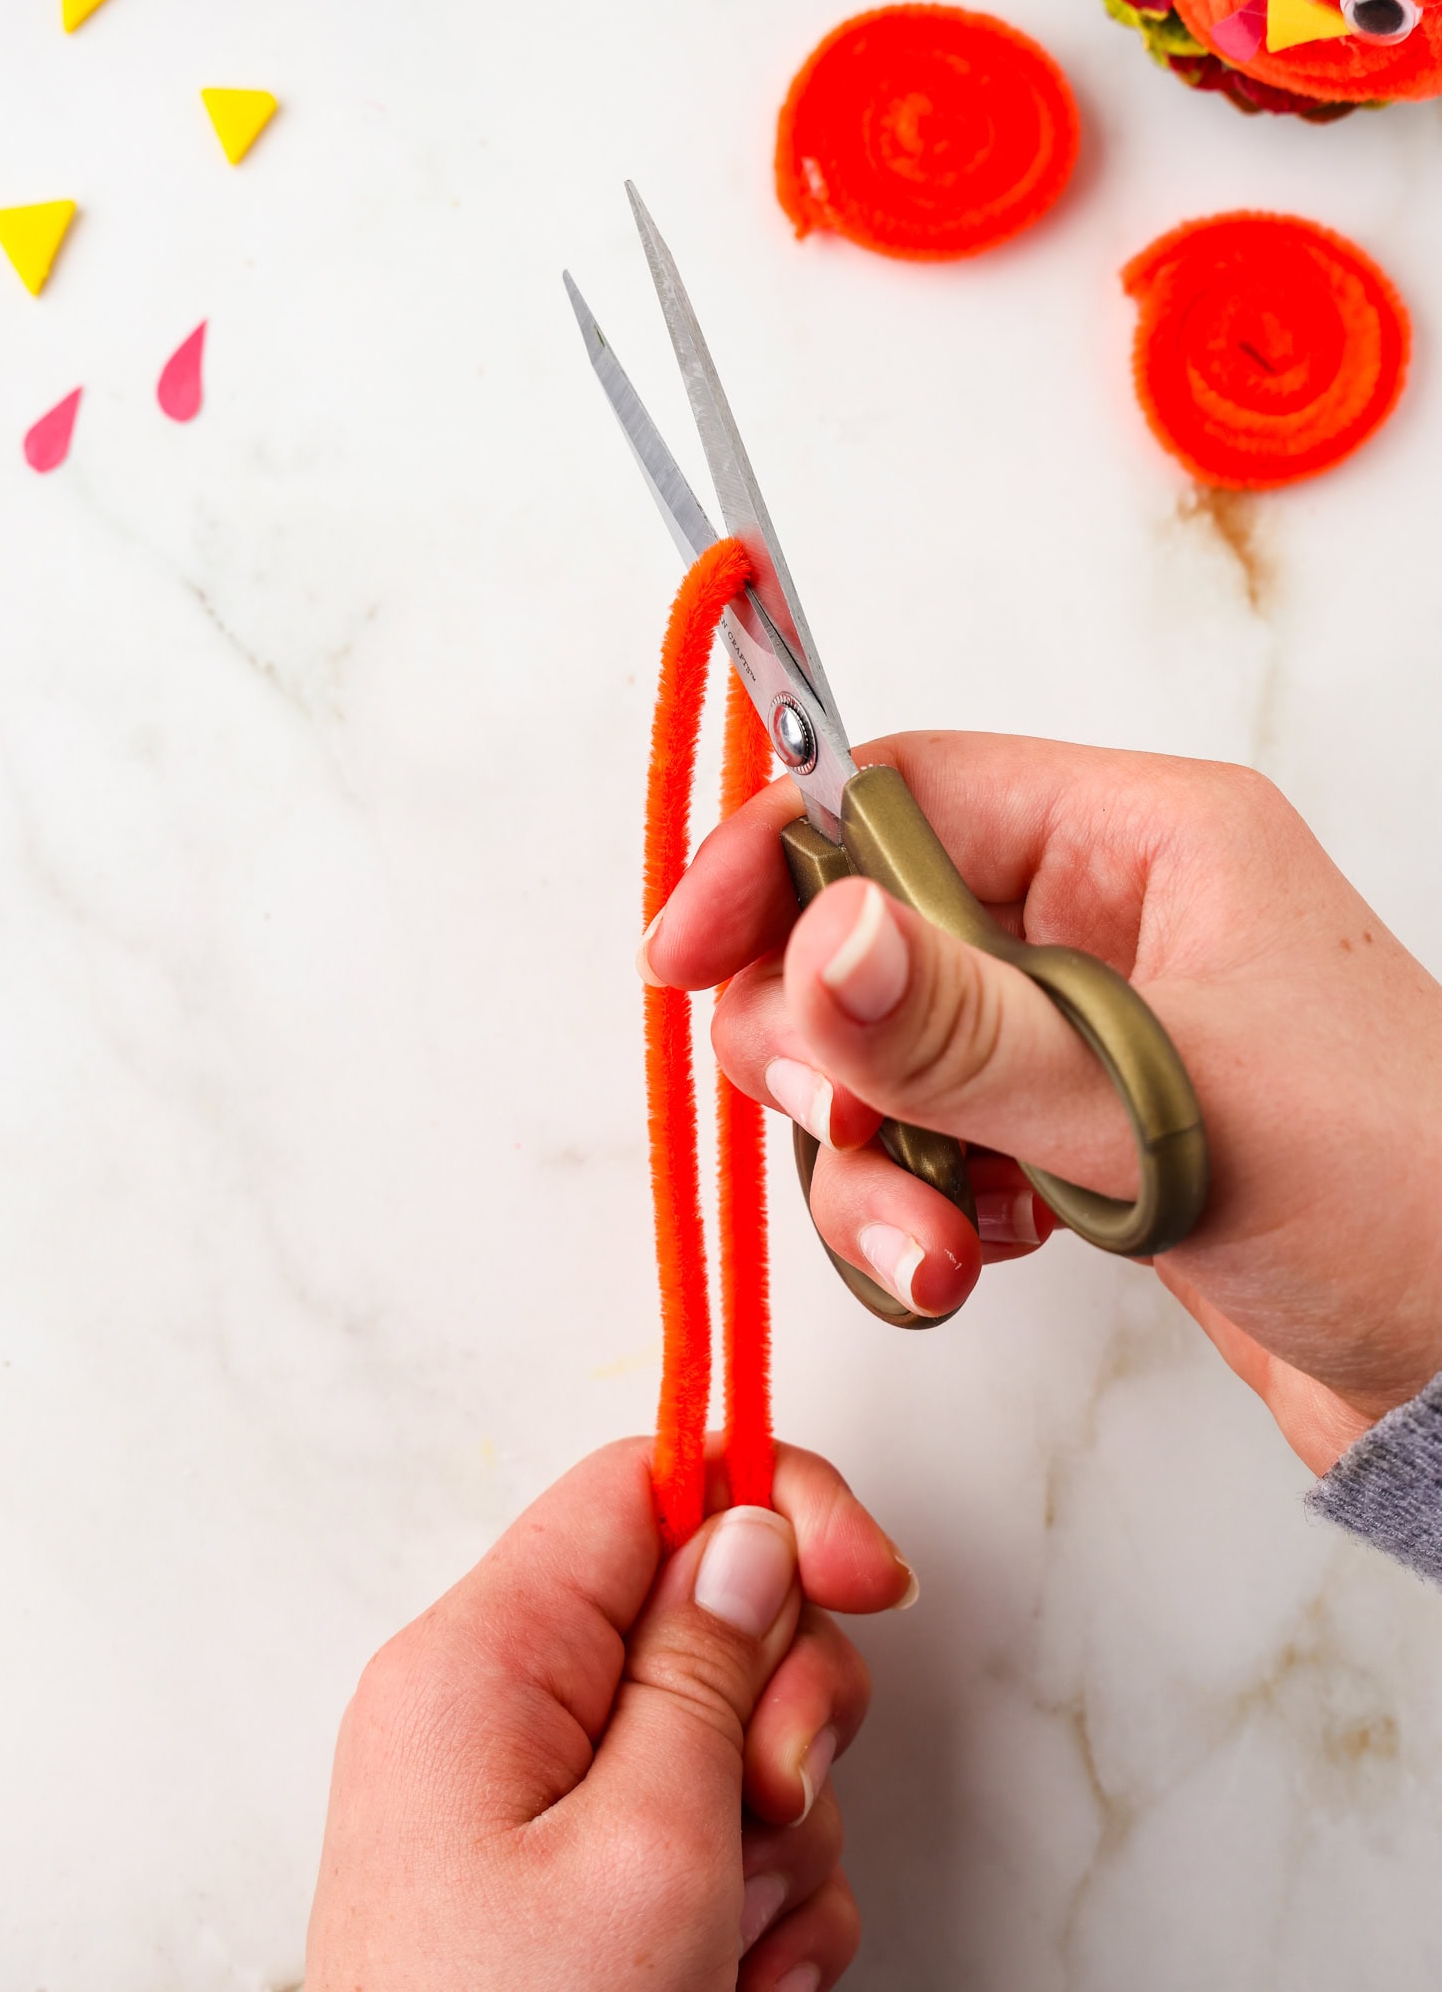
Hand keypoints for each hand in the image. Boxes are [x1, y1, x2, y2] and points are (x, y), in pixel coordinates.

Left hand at [306, 1437, 913, 1991]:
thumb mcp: (644, 1849)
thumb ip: (705, 1667)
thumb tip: (750, 1532)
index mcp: (483, 1660)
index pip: (643, 1482)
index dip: (770, 1502)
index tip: (874, 1578)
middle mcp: (500, 1712)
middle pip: (704, 1607)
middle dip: (780, 1705)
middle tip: (762, 1806)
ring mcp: (539, 1807)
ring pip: (727, 1734)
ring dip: (775, 1833)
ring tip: (731, 1941)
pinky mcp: (577, 1889)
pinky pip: (713, 1837)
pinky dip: (754, 1906)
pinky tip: (733, 1981)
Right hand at [644, 731, 1441, 1474]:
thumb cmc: (1398, 1197)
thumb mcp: (1165, 1103)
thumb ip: (970, 1029)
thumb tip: (815, 935)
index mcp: (1144, 839)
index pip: (902, 793)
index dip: (775, 860)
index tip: (684, 954)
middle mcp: (1101, 919)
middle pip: (863, 932)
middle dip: (824, 1045)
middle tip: (842, 1122)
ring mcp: (1081, 1034)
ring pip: (883, 1057)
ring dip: (871, 1160)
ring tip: (934, 1252)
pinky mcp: (1073, 1137)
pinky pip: (929, 1142)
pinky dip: (916, 1208)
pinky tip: (976, 1260)